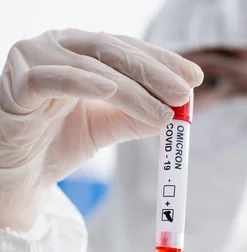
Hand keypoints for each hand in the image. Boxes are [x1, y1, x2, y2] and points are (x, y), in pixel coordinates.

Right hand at [0, 29, 202, 227]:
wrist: (19, 176)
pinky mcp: (16, 85)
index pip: (126, 48)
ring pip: (90, 66)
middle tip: (183, 93)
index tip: (194, 77)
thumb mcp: (104, 129)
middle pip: (112, 50)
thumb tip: (174, 112)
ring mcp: (33, 61)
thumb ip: (134, 117)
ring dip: (131, 88)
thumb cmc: (57, 145)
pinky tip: (110, 90)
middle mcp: (56, 46)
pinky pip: (51, 79)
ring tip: (161, 111)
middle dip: (153, 72)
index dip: (161, 61)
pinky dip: (82, 82)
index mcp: (79, 51)